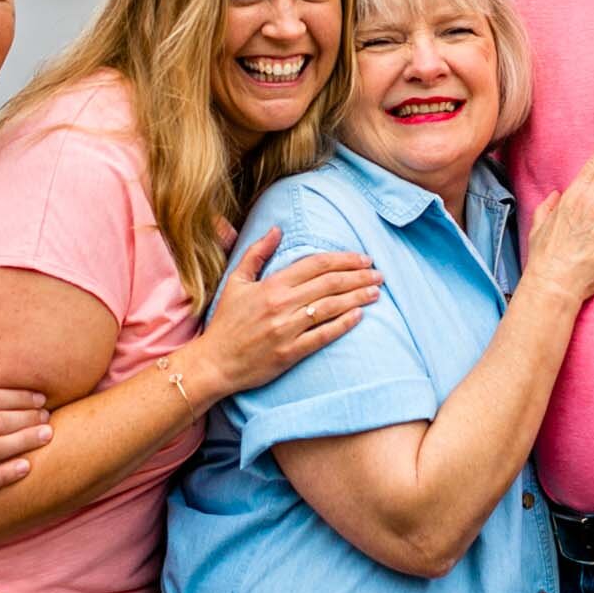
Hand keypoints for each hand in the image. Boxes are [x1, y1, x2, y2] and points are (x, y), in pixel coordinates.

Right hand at [191, 227, 379, 395]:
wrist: (214, 363)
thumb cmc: (226, 322)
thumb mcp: (236, 282)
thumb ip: (257, 253)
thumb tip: (276, 229)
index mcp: (272, 285)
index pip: (316, 265)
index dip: (344, 259)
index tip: (363, 258)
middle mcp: (282, 305)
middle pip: (330, 284)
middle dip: (359, 276)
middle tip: (379, 274)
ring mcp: (287, 329)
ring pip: (331, 308)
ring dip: (357, 298)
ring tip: (376, 292)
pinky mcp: (290, 352)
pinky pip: (323, 336)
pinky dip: (343, 324)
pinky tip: (360, 316)